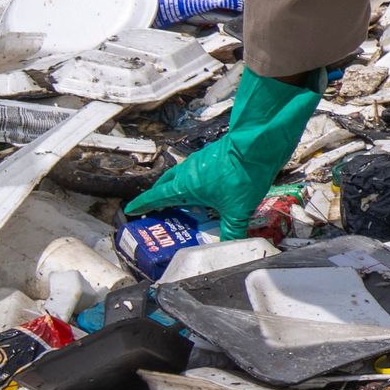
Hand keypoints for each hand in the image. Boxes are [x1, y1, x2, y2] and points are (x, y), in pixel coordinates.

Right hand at [127, 66, 321, 228]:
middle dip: (160, 196)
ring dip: (179, 187)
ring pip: (182, 175)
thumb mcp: (238, 209)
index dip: (142, 205)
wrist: (259, 143)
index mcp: (183, 185)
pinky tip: (209, 187)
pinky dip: (195, 179)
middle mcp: (187, 171)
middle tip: (160, 208)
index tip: (130, 210)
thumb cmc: (243, 176)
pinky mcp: (215, 154)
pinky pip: (197, 170)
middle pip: (166, 184)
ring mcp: (200, 160)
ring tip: (184, 200)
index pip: (155, 197)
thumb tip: (231, 246)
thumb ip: (233, 230)